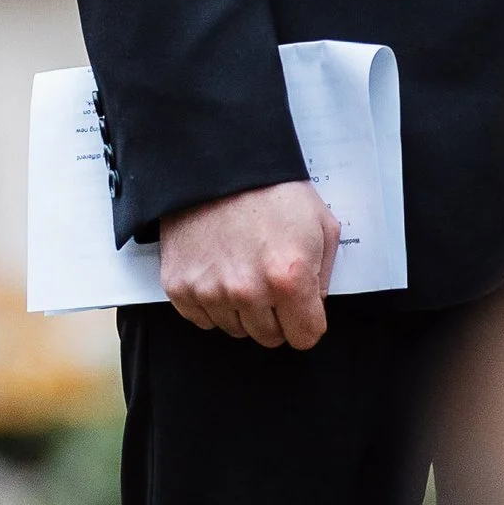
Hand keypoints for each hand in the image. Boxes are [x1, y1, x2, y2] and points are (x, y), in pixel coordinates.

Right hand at [159, 180, 341, 349]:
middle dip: (278, 317)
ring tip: (245, 270)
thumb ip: (323, 275)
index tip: (304, 310)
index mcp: (289, 279)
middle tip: (273, 282)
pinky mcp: (180, 288)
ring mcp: (210, 292)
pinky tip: (221, 271)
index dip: (308, 322)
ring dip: (245, 310)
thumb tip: (313, 305)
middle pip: (270, 338)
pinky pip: (204, 319)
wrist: (218, 166)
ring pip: (237, 330)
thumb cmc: (274, 191)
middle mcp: (248, 292)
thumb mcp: (322, 226)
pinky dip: (214, 303)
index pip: (305, 337)